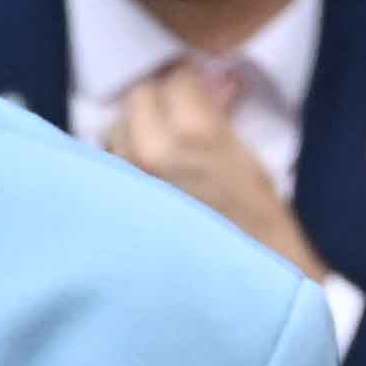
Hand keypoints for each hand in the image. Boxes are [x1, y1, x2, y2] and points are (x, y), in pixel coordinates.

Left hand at [100, 65, 323, 280]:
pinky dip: (123, 164)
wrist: (244, 288)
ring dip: (134, 132)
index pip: (174, 77)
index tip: (194, 92)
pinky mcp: (112, 207)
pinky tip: (145, 180)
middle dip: (159, 103)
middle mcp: (150, 151)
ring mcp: (126, 181)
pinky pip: (108, 166)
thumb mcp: (247, 159)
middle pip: (137, 98)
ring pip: (115, 130)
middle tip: (178, 120)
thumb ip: (219, 114)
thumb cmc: (258, 227)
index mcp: (194, 132)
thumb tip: (213, 81)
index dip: (188, 84)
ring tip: (160, 153)